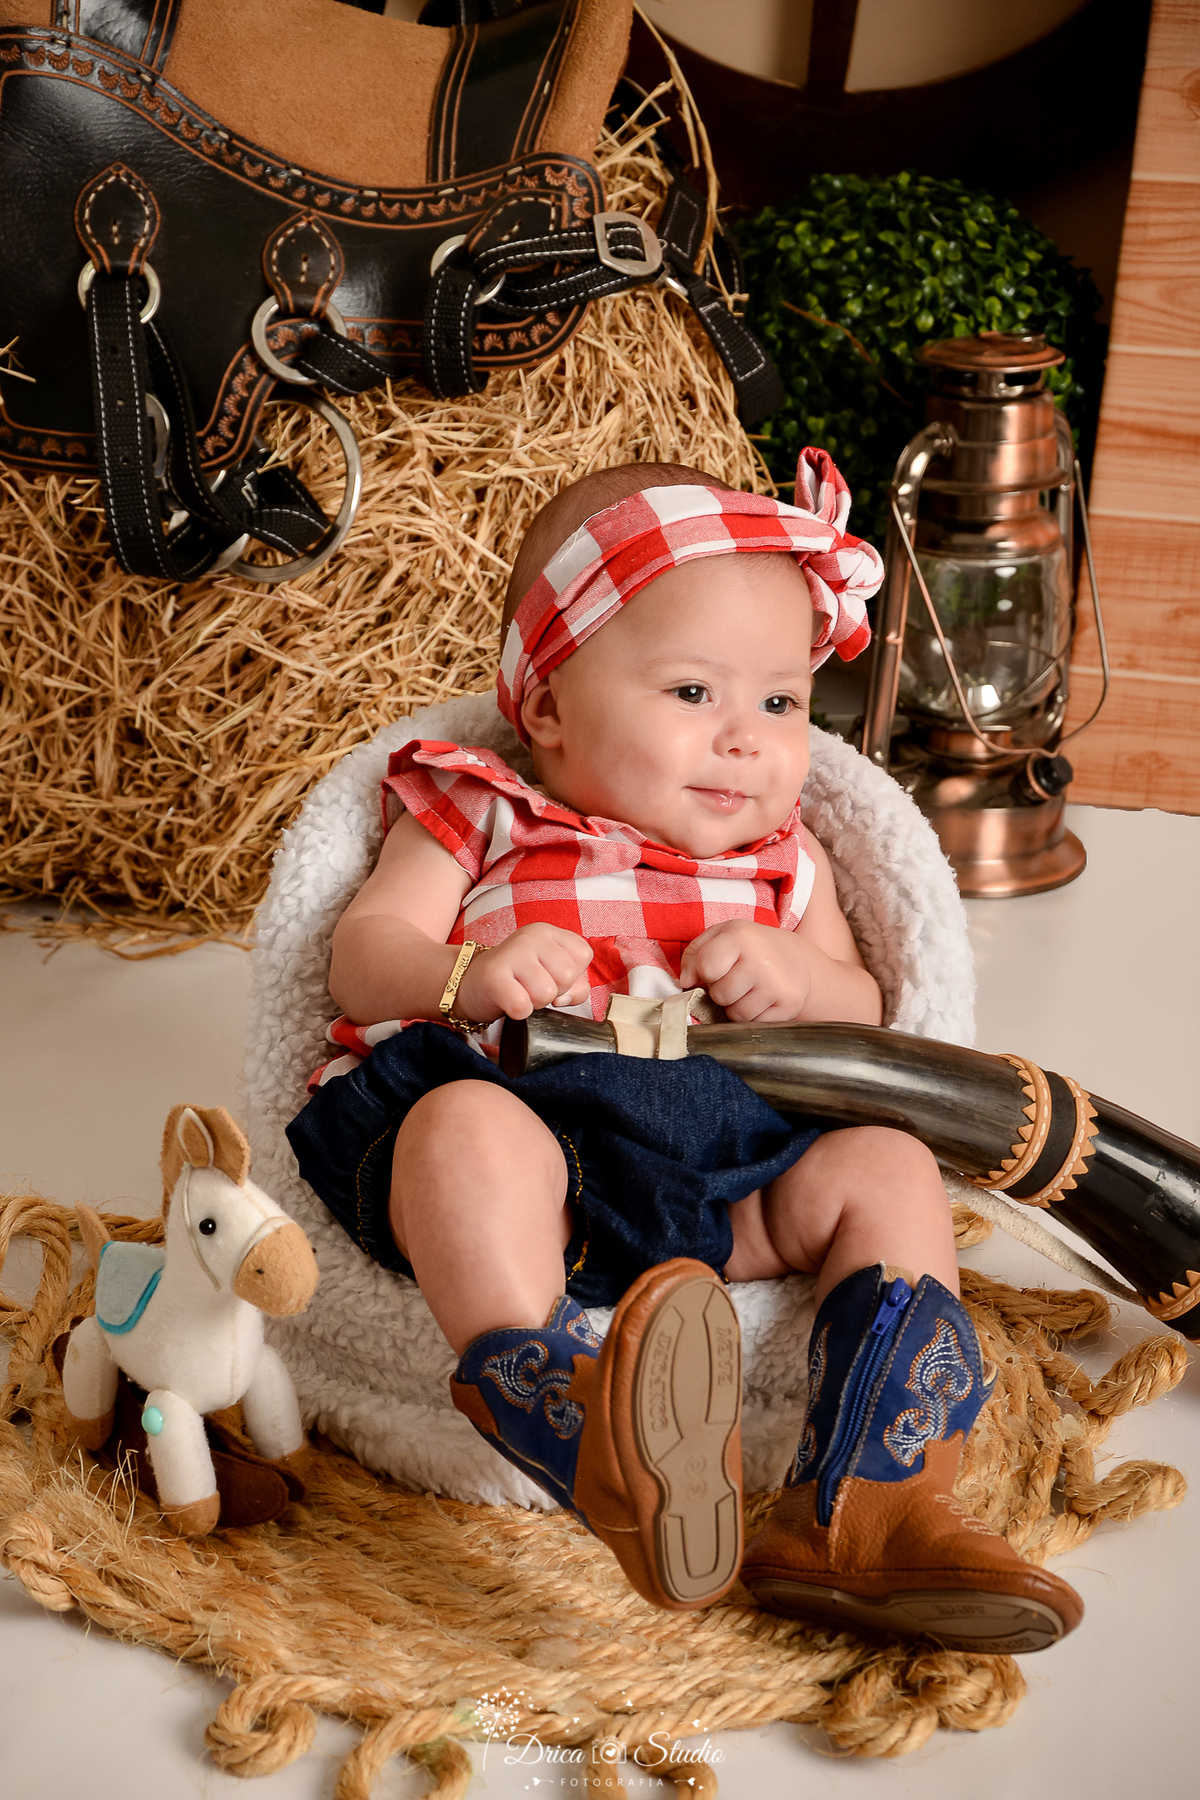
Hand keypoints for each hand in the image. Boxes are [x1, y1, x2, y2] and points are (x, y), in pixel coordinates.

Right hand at [455, 924, 592, 1021]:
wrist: (468, 982)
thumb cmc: (516, 979)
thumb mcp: (551, 974)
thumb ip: (575, 985)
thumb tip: (567, 997)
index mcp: (548, 931)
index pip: (583, 955)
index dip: (573, 975)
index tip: (549, 976)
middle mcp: (531, 936)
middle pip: (567, 976)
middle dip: (553, 991)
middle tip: (532, 986)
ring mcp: (511, 952)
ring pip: (547, 993)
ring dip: (535, 1002)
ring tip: (520, 991)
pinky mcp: (494, 975)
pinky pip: (522, 1006)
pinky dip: (518, 1011)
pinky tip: (508, 1000)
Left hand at [680, 920, 815, 1022]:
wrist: (797, 959)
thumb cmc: (750, 948)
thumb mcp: (720, 937)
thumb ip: (694, 955)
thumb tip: (685, 983)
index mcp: (741, 936)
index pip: (706, 967)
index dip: (705, 972)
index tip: (715, 967)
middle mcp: (762, 960)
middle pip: (721, 995)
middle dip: (722, 992)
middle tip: (736, 979)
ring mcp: (778, 984)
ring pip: (737, 1014)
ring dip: (737, 1007)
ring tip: (748, 990)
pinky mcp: (790, 1004)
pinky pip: (755, 1024)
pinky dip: (754, 1016)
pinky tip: (762, 999)